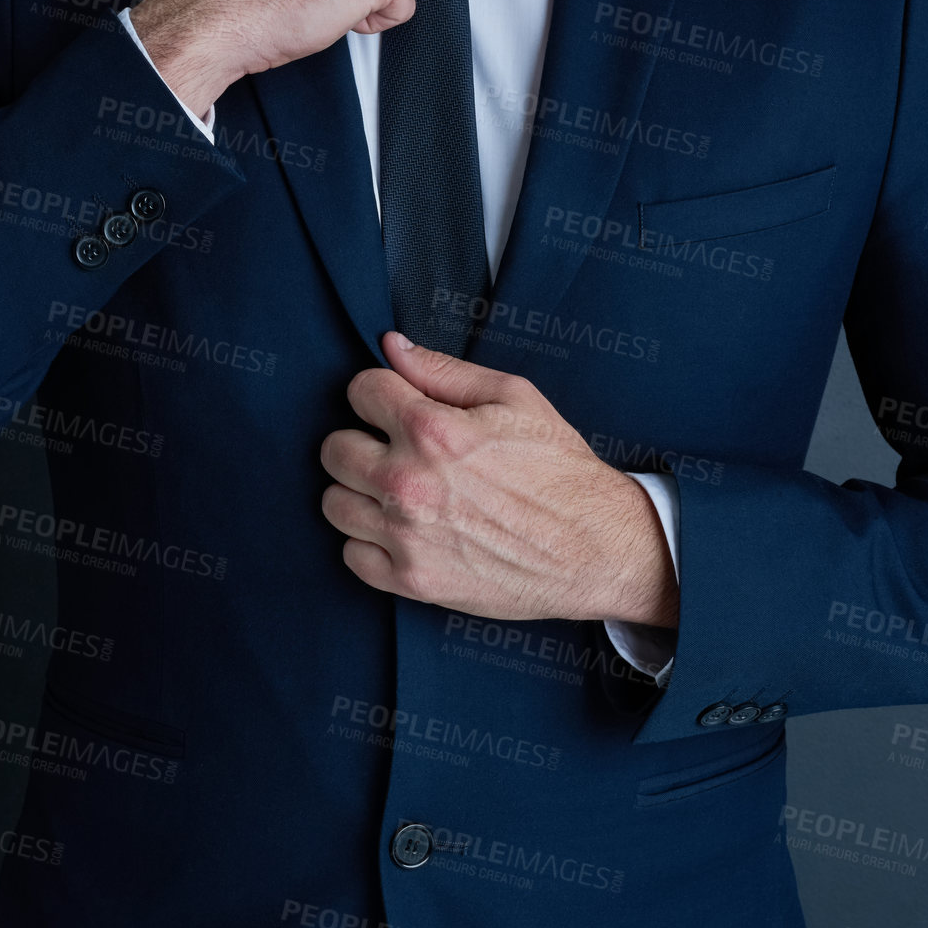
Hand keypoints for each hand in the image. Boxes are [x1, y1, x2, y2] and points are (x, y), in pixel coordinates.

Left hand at [319, 331, 678, 626]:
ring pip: (334, 503)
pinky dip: (368, 541)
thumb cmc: (559, 469)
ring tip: (396, 489)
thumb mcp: (514, 397)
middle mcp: (408, 482)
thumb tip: (392, 346)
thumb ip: (443, 370)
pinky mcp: (411, 580)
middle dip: (361, 439)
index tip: (396, 405)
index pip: (360, 390)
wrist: (594, 548)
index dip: (380, 392)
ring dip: (359, 491)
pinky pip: (351, 555)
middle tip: (393, 448)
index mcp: (432, 429)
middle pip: (334, 449)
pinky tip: (401, 529)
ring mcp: (405, 535)